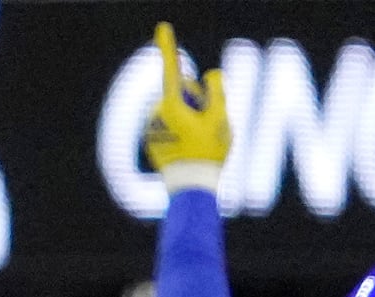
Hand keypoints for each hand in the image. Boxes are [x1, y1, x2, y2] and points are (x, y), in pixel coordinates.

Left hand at [142, 23, 230, 176]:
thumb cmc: (209, 155)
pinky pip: (170, 126)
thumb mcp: (222, 119)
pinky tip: (190, 148)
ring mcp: (152, 129)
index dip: (168, 47)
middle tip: (208, 124)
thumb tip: (210, 75)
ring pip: (176, 110)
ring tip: (200, 141)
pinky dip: (181, 131)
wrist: (192, 191)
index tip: (162, 28)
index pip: (172, 70)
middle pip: (181, 94)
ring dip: (189, 117)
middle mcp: (157, 114)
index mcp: (172, 106)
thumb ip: (218, 91)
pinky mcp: (151, 141)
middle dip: (196, 101)